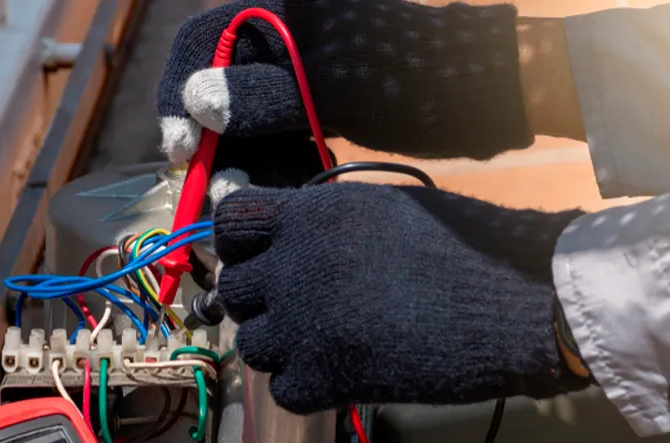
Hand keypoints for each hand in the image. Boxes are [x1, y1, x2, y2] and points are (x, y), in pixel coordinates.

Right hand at [158, 0, 531, 164]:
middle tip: (216, 190)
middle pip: (217, 87)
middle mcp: (282, 36)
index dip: (180, 93)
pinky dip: (276, 169)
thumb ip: (266, 97)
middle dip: (214, 142)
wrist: (488, 98)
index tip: (184, 149)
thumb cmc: (418, 81)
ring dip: (243, 164)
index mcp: (285, 9)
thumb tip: (199, 104)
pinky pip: (278, 140)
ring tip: (251, 196)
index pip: (202, 40)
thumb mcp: (339, 89)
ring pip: (246, 122)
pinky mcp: (317, 108)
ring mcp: (299, 74)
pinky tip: (285, 190)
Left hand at [212, 183, 589, 413]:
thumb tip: (296, 240)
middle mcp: (294, 267)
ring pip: (251, 345)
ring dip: (281, 348)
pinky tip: (340, 377)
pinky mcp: (324, 379)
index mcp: (311, 216)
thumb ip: (331, 224)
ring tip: (326, 345)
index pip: (232, 223)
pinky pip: (281, 390)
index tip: (262, 260)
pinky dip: (305, 388)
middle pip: (234, 290)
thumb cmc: (468, 249)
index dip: (241, 245)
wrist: (511, 307)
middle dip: (262, 302)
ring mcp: (303, 326)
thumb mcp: (390, 211)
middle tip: (303, 312)